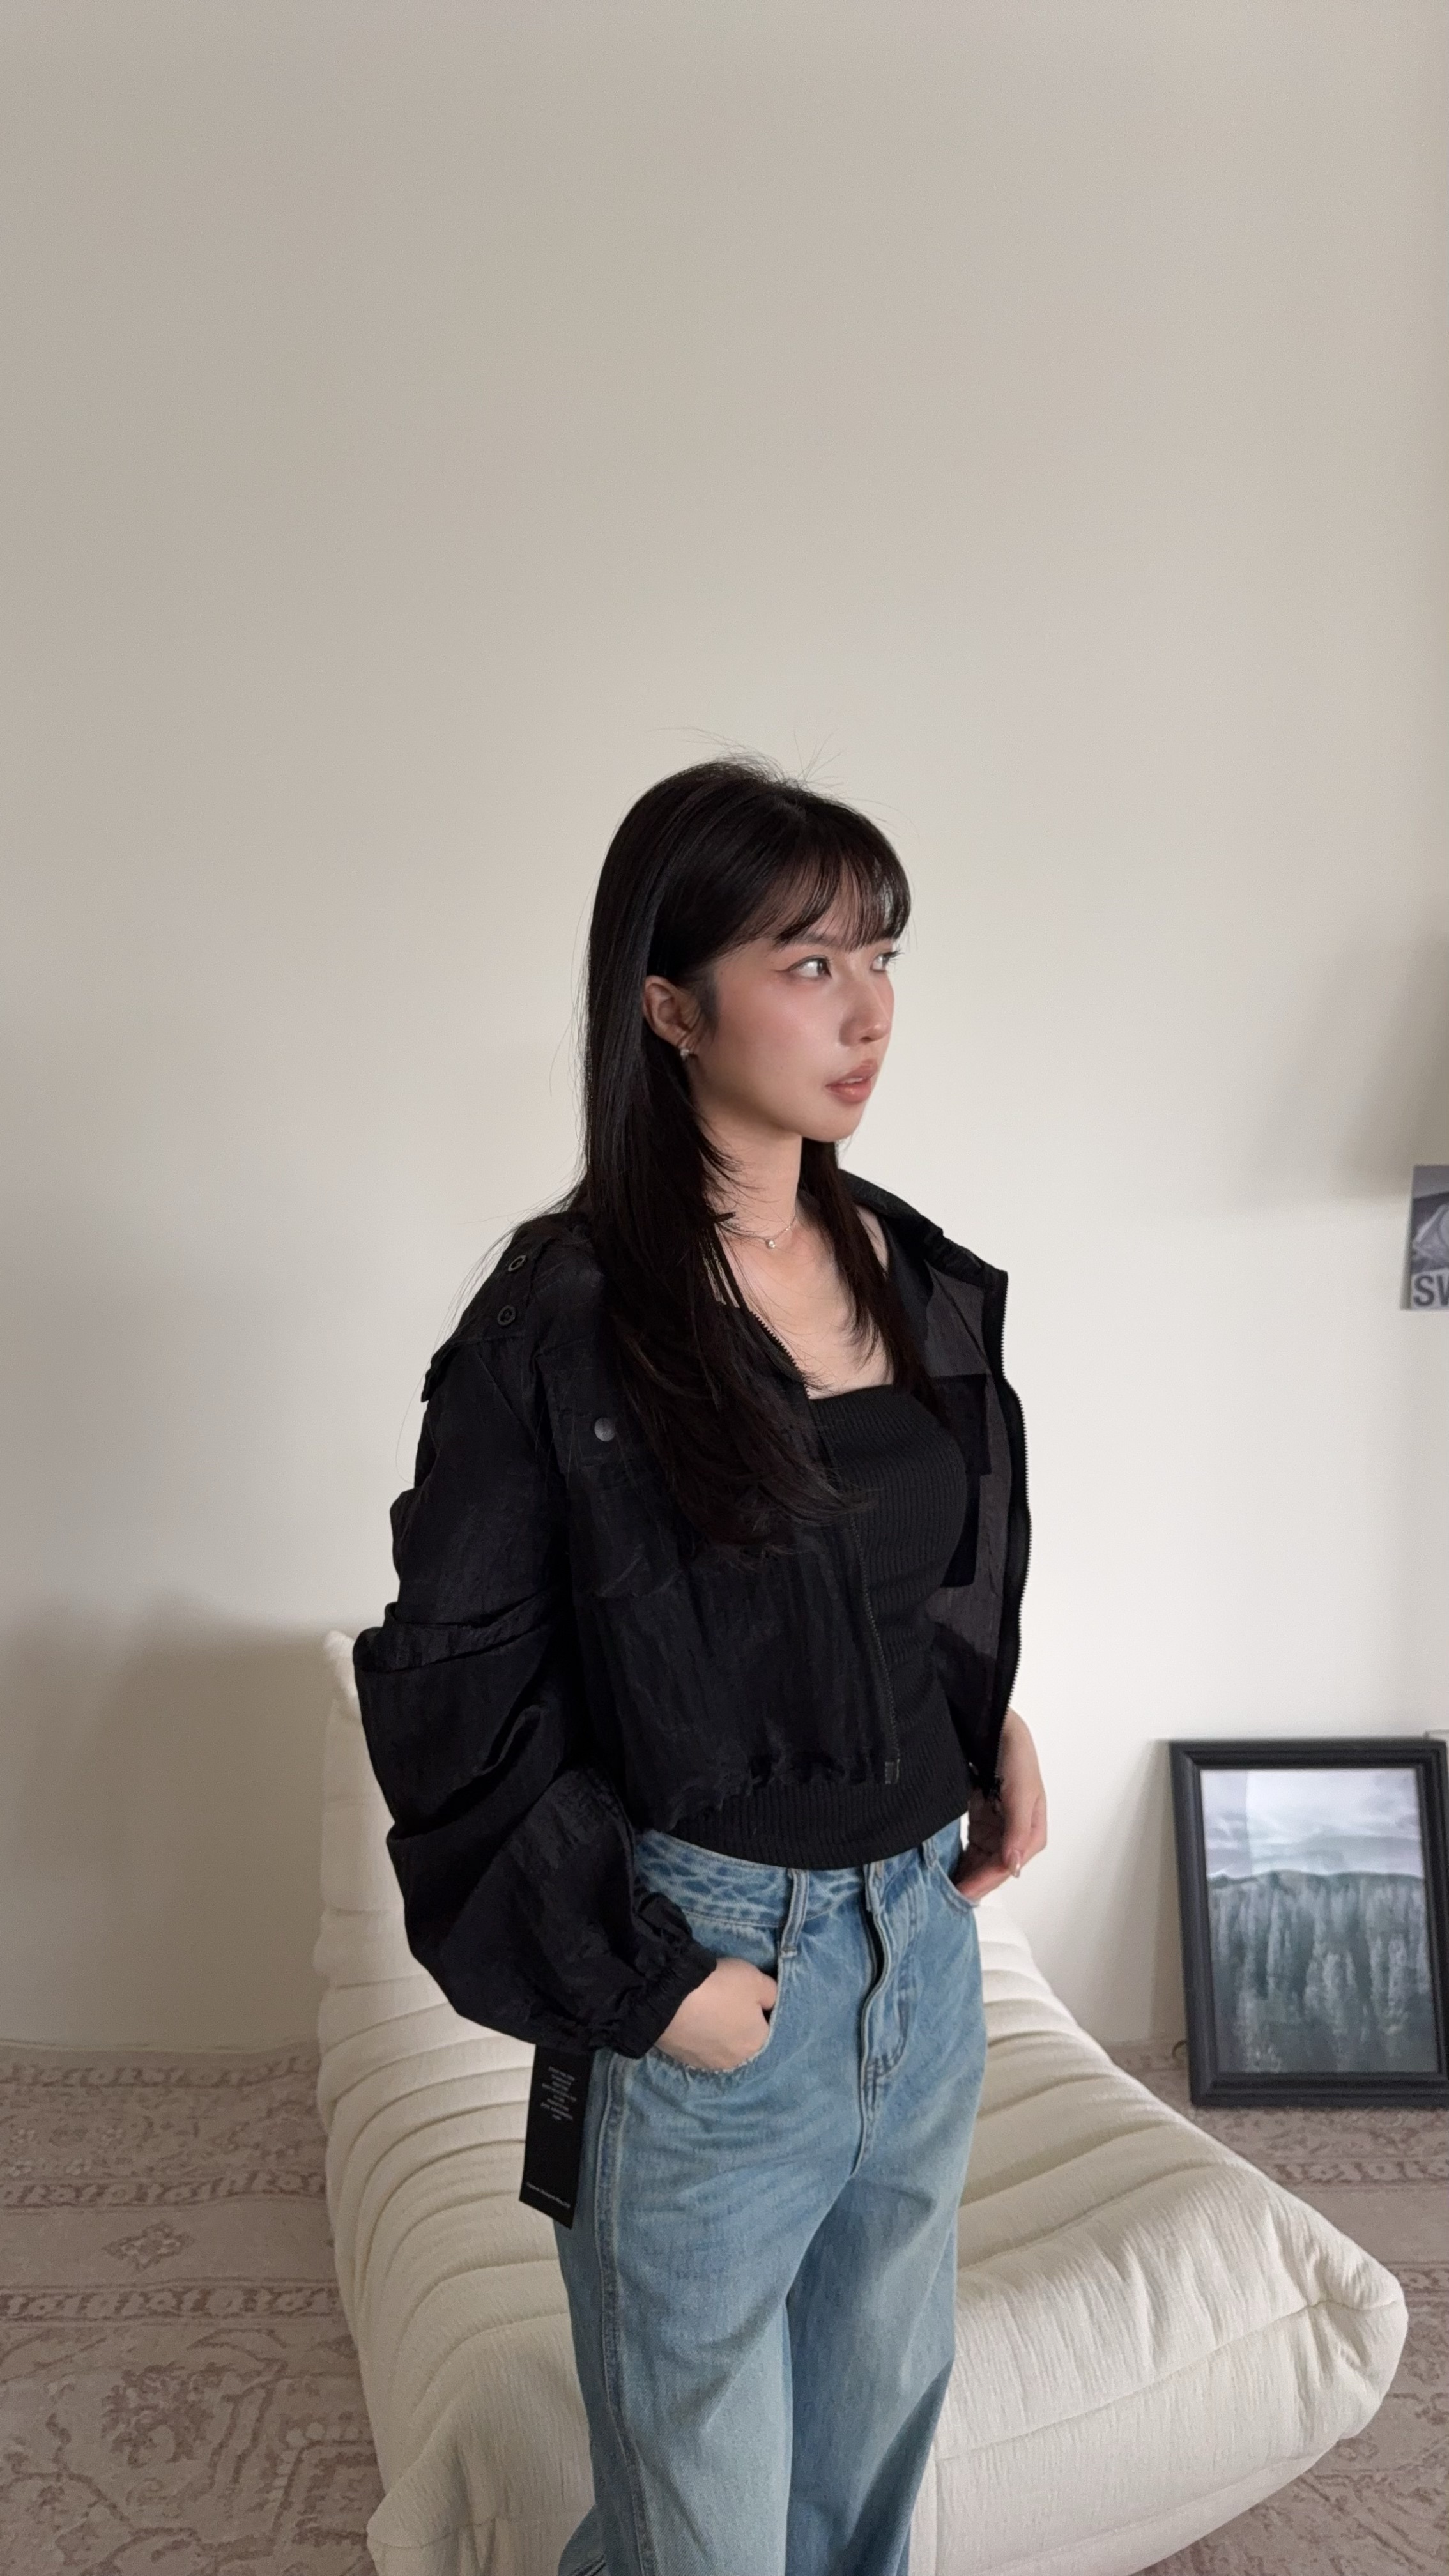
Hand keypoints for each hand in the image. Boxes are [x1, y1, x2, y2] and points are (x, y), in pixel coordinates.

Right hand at [653, 1955, 778, 2070]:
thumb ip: (772, 1993)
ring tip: (708, 2007)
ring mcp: (708, 2063)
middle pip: (743, 2037)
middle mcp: (736, 2060)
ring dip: (717, 2030)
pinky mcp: (684, 2060)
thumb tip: (771, 2003)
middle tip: (726, 1998)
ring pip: (720, 2043)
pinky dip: (699, 2034)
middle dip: (738, 2021)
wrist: (669, 1997)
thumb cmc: (721, 1987)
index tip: (747, 1992)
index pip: (768, 2024)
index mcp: (758, 2043)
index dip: (759, 2006)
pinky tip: (693, 2017)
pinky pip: (699, 2045)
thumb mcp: (756, 1979)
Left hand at [952, 1706, 1047, 1903]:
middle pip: (994, 1867)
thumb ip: (1017, 1827)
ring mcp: (996, 1824)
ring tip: (943, 1892)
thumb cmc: (1013, 1747)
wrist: (988, 1717)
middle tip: (947, 1900)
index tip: (964, 1893)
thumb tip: (1015, 1866)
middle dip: (974, 1883)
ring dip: (966, 1875)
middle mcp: (1014, 1830)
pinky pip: (970, 1846)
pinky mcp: (980, 1816)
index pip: (1007, 1864)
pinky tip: (945, 1871)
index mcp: (1031, 1827)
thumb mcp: (1020, 1786)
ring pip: (981, 1860)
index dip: (986, 1881)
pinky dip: (960, 1859)